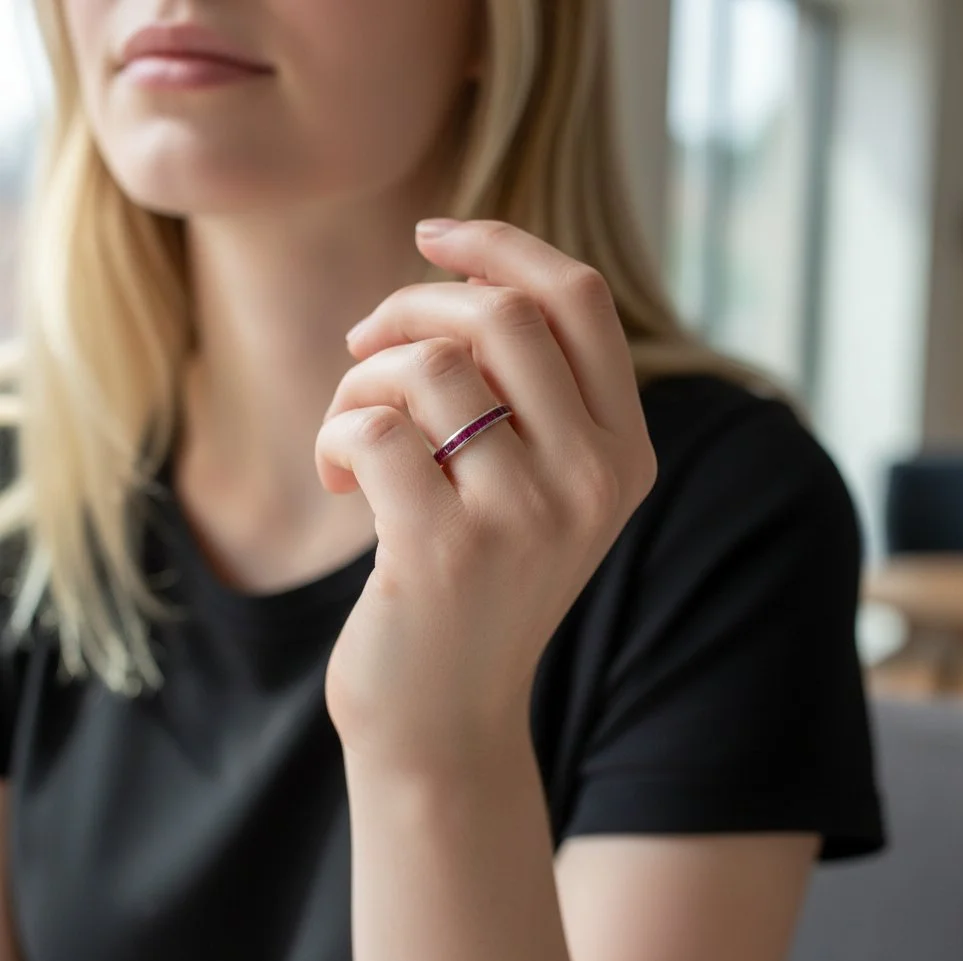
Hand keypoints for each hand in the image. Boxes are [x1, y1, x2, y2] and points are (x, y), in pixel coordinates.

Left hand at [316, 220, 657, 777]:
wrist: (445, 718)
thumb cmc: (474, 584)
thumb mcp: (529, 487)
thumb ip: (523, 391)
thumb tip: (452, 276)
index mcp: (623, 453)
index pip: (578, 300)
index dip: (499, 245)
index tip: (431, 234)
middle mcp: (593, 480)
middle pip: (501, 315)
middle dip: (410, 308)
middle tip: (366, 349)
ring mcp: (526, 518)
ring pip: (430, 367)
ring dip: (362, 379)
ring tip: (347, 430)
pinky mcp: (446, 552)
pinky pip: (374, 427)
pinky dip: (334, 433)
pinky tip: (334, 478)